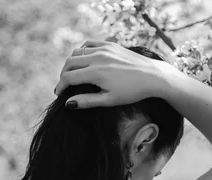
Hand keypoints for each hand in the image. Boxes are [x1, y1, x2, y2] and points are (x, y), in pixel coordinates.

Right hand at [54, 40, 168, 108]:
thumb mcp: (109, 100)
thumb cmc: (132, 92)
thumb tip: (68, 104)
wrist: (153, 76)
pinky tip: (83, 60)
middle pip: (69, 63)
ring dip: (71, 63)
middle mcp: (98, 57)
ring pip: (78, 52)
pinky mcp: (110, 44)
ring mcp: (104, 49)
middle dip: (63, 75)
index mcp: (96, 72)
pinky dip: (82, 51)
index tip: (59, 94)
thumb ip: (87, 101)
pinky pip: (89, 44)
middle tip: (63, 85)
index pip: (69, 77)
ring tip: (72, 74)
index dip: (60, 87)